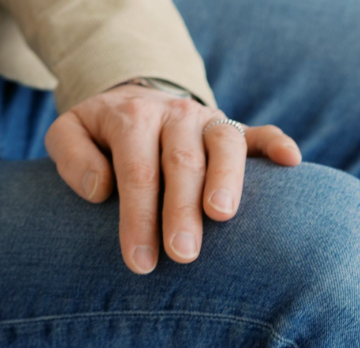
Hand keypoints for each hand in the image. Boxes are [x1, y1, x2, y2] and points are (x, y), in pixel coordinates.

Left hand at [44, 82, 301, 273]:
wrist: (132, 99)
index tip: (139, 260)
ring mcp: (206, 120)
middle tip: (182, 254)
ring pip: (223, 145)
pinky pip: (259, 132)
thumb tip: (98, 189)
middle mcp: (172, 114)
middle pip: (180, 161)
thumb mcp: (69, 133)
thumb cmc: (100, 133)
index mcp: (130, 116)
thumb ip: (71, 155)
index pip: (135, 170)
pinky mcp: (235, 127)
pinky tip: (290, 161)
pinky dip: (275, 143)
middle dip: (181, 210)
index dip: (137, 216)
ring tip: (221, 216)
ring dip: (226, 180)